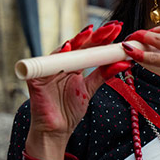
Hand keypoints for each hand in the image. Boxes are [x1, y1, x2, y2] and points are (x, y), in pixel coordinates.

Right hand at [25, 22, 129, 159]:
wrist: (56, 131)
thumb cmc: (69, 111)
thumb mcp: (90, 89)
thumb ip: (103, 75)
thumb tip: (123, 62)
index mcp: (73, 65)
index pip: (89, 47)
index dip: (102, 38)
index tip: (117, 29)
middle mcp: (61, 64)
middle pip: (78, 45)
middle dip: (95, 35)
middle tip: (110, 28)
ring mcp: (49, 69)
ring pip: (63, 50)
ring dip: (78, 40)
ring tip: (91, 32)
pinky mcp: (37, 78)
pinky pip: (46, 63)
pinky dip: (57, 55)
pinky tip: (67, 48)